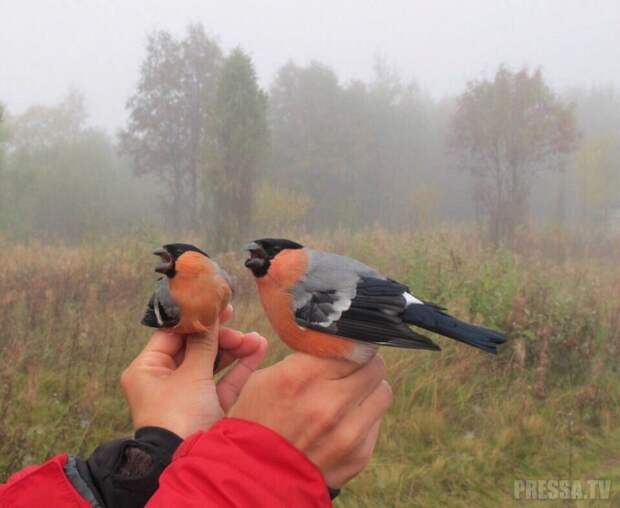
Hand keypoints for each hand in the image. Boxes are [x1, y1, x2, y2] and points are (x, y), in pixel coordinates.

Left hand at [121, 306, 267, 437]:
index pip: (172, 334)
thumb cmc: (178, 416)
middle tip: (238, 325)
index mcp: (148, 369)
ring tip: (256, 339)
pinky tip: (258, 349)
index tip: (216, 306)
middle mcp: (165, 380)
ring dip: (234, 349)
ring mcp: (187, 394)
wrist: (188, 461)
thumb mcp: (191, 374)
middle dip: (220, 337)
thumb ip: (204, 342)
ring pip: (212, 363)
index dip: (195, 320)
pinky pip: (224, 380)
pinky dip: (240, 367)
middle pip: (195, 347)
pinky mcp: (207, 406)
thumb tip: (210, 314)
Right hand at [229, 353, 391, 487]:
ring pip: (383, 390)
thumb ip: (304, 357)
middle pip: (374, 364)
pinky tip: (344, 421)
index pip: (350, 343)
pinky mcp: (359, 454)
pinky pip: (377, 421)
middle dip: (364, 362)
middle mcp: (328, 403)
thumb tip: (334, 340)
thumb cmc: (256, 422)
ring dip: (370, 388)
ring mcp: (347, 432)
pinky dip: (364, 416)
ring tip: (353, 392)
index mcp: (301, 377)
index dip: (350, 342)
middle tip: (353, 365)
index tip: (348, 344)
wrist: (252, 478)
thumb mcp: (265, 378)